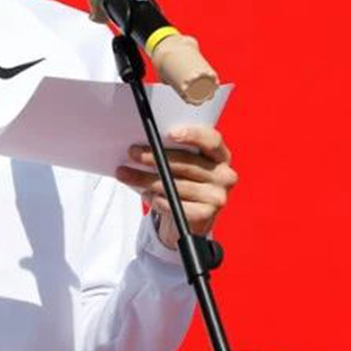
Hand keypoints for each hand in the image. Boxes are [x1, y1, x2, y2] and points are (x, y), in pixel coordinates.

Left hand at [114, 125, 237, 248]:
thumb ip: (172, 149)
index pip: (212, 140)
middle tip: (133, 153)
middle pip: (187, 163)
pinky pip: (175, 205)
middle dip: (155, 156)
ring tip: (125, 174)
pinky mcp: (206, 215)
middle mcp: (224, 175)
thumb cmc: (183, 180)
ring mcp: (217, 196)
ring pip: (176, 185)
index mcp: (221, 155)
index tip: (169, 134)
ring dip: (146, 179)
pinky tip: (146, 194)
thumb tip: (144, 141)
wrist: (191, 217)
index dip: (192, 135)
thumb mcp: (183, 161)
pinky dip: (157, 200)